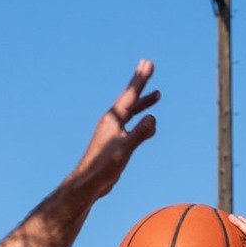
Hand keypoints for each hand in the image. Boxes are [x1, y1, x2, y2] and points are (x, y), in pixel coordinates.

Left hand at [71, 61, 160, 199]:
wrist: (88, 183)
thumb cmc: (103, 167)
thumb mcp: (124, 149)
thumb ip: (140, 133)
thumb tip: (152, 118)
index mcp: (113, 119)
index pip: (130, 94)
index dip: (140, 79)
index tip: (148, 63)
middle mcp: (112, 121)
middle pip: (130, 98)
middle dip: (141, 82)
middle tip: (148, 65)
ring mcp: (113, 131)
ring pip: (131, 112)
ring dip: (143, 102)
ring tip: (156, 94)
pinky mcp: (114, 142)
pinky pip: (131, 125)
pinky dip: (140, 119)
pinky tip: (146, 123)